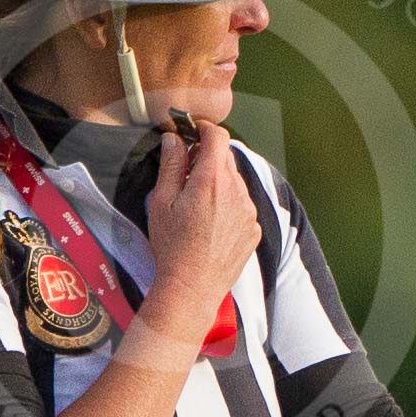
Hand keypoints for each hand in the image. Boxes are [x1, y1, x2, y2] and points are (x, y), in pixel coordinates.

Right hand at [147, 123, 260, 319]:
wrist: (192, 287)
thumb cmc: (171, 246)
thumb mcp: (161, 202)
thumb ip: (170, 165)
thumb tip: (174, 139)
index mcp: (212, 180)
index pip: (218, 136)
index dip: (204, 129)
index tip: (192, 133)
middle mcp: (237, 191)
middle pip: (226, 158)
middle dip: (207, 158)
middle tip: (185, 173)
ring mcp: (249, 211)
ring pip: (235, 181)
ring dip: (218, 182)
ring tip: (197, 205)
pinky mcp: (254, 228)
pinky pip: (242, 204)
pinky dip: (228, 204)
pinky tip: (210, 224)